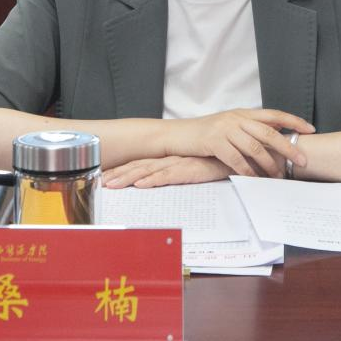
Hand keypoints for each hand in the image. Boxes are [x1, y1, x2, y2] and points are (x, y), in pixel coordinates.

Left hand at [102, 156, 232, 188]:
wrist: (241, 156)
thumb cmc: (218, 163)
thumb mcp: (195, 169)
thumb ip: (180, 174)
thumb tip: (163, 183)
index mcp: (170, 159)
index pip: (140, 164)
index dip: (122, 171)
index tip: (104, 178)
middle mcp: (171, 159)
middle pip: (138, 166)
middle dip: (118, 174)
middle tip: (99, 182)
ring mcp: (180, 163)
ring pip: (148, 171)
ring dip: (128, 178)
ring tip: (111, 185)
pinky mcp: (191, 170)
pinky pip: (168, 175)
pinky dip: (153, 180)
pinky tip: (141, 184)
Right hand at [165, 108, 313, 177]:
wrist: (177, 135)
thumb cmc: (205, 134)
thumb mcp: (230, 125)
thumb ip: (250, 128)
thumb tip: (276, 132)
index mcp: (243, 113)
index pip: (273, 114)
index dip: (293, 120)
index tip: (310, 129)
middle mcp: (236, 118)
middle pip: (268, 132)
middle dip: (287, 147)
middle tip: (301, 161)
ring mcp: (225, 129)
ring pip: (254, 147)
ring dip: (269, 164)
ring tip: (278, 177)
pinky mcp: (214, 142)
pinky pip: (236, 159)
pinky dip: (248, 171)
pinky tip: (255, 180)